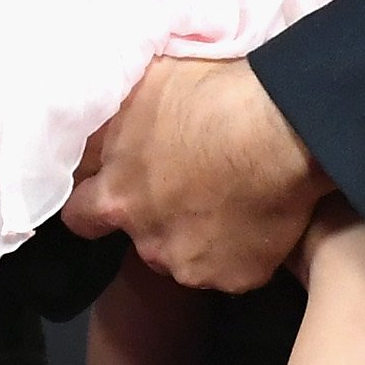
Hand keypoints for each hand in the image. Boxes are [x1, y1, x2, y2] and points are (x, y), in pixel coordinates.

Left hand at [64, 57, 329, 294]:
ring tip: (234, 201)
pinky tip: (262, 218)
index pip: (81, 215)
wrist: (284, 129)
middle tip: (193, 189)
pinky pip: (235, 269)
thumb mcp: (148, 85)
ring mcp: (191, 264)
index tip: (116, 192)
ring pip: (188, 257)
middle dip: (161, 221)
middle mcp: (147, 239)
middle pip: (143, 239)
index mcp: (117, 194)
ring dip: (203, 237)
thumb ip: (122, 116)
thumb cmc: (214, 95)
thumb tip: (109, 105)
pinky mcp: (235, 278)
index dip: (99, 202)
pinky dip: (244, 251)